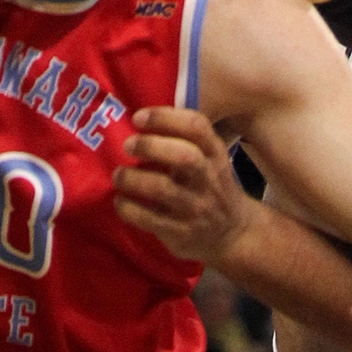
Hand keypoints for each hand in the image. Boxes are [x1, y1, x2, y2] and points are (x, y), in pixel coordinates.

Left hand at [112, 107, 251, 262]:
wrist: (234, 233)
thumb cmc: (213, 186)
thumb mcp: (212, 158)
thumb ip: (187, 139)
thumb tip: (143, 118)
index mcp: (215, 154)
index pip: (196, 127)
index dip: (165, 118)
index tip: (138, 117)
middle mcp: (208, 178)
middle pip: (182, 156)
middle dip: (150, 146)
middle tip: (128, 145)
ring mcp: (196, 207)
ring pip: (163, 189)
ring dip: (133, 179)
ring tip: (118, 175)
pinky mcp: (182, 233)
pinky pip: (151, 220)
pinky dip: (130, 209)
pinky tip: (120, 201)